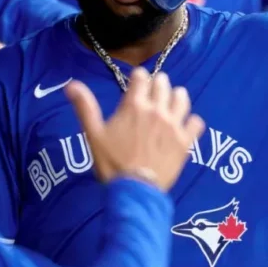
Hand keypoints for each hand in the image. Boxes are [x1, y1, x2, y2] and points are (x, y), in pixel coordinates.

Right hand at [65, 69, 205, 191]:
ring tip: (170, 105)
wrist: (134, 190)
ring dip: (176, 97)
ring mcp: (174, 124)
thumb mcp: (93, 134)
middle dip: (157, 85)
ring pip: (182, 97)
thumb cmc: (111, 163)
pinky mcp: (186, 140)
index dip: (138, 79)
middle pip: (163, 83)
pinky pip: (196, 122)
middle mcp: (157, 110)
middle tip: (152, 96)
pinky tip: (184, 127)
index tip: (135, 86)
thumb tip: (71, 84)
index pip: (141, 76)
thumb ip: (84, 107)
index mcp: (134, 105)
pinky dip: (191, 122)